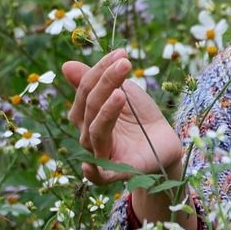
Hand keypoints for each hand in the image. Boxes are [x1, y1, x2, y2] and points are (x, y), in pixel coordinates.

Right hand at [61, 49, 183, 186]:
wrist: (164, 141)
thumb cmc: (139, 117)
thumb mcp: (121, 92)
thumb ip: (95, 80)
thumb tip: (66, 65)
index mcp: (86, 114)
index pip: (86, 88)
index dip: (100, 69)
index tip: (121, 53)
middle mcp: (88, 134)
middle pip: (90, 106)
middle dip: (106, 82)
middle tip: (125, 63)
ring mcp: (101, 153)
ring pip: (96, 131)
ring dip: (106, 112)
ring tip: (121, 94)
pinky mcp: (116, 173)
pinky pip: (98, 177)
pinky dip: (91, 172)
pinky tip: (88, 164)